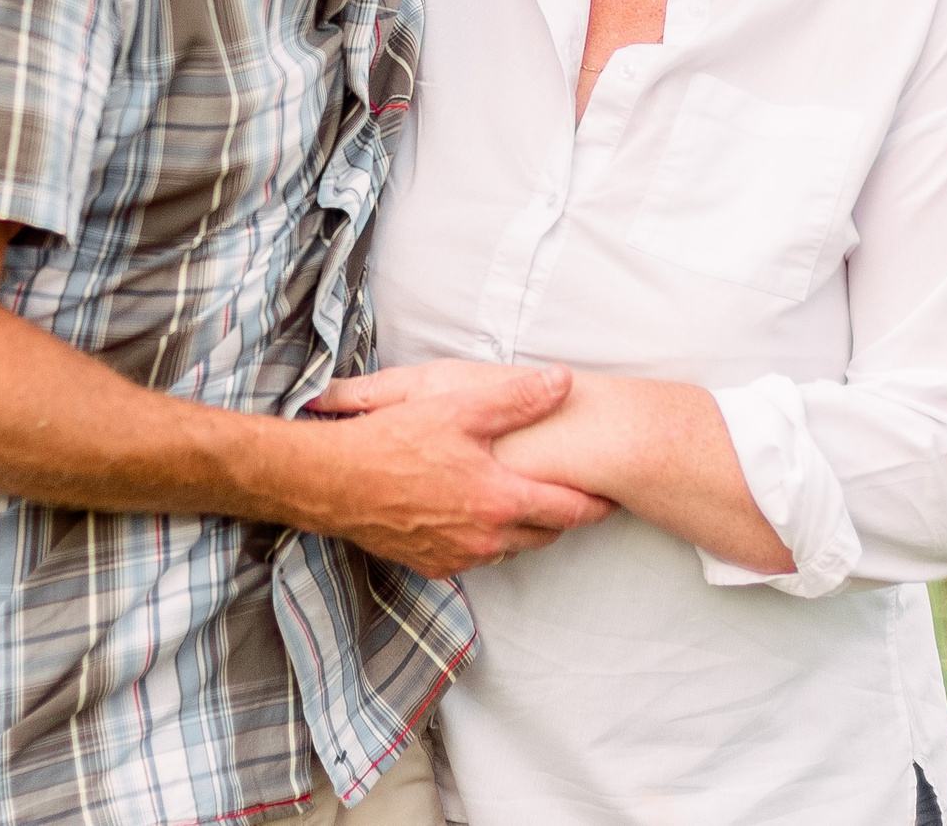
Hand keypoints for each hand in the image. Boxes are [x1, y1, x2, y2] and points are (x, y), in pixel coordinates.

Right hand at [302, 362, 612, 575]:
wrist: (333, 482)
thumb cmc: (393, 442)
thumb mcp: (459, 408)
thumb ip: (518, 398)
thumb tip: (563, 381)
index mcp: (500, 500)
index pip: (569, 511)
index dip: (596, 504)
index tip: (613, 497)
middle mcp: (486, 539)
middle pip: (545, 535)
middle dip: (560, 516)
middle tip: (571, 495)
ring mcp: (458, 557)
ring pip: (510, 549)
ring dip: (522, 528)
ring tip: (523, 501)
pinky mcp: (432, 565)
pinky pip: (475, 557)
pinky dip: (486, 539)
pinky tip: (475, 514)